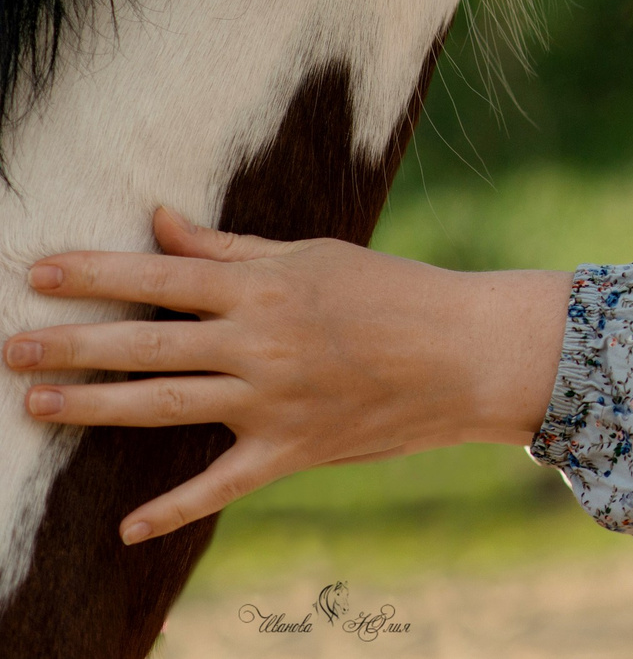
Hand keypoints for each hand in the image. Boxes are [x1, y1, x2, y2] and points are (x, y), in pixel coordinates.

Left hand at [4, 206, 569, 544]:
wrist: (468, 352)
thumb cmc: (395, 291)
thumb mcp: (314, 255)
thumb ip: (231, 248)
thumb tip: (161, 221)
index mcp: (266, 287)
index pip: (164, 276)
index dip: (98, 273)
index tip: (40, 271)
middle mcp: (260, 342)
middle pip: (148, 343)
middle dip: (74, 342)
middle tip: (12, 345)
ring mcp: (274, 400)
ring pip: (166, 404)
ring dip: (95, 404)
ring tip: (37, 402)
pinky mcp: (292, 448)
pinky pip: (222, 484)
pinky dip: (174, 510)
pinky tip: (125, 530)